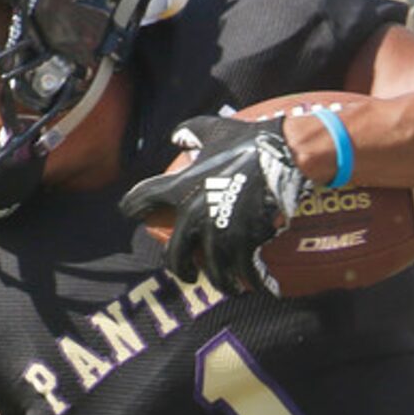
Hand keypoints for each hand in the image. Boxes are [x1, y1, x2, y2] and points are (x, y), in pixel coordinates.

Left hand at [119, 114, 309, 292]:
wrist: (282, 155)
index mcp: (180, 187)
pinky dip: (249, 281)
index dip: (132, 208)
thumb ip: (190, 132)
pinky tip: (253, 286)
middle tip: (188, 272)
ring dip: (219, 281)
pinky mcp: (245, 240)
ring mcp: (219, 230)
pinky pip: (243, 270)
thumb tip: (177, 138)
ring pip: (211, 269)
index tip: (131, 215)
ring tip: (226, 285)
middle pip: (175, 254)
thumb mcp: (214, 128)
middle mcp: (194, 214)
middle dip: (179, 268)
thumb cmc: (248, 141)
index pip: (141, 200)